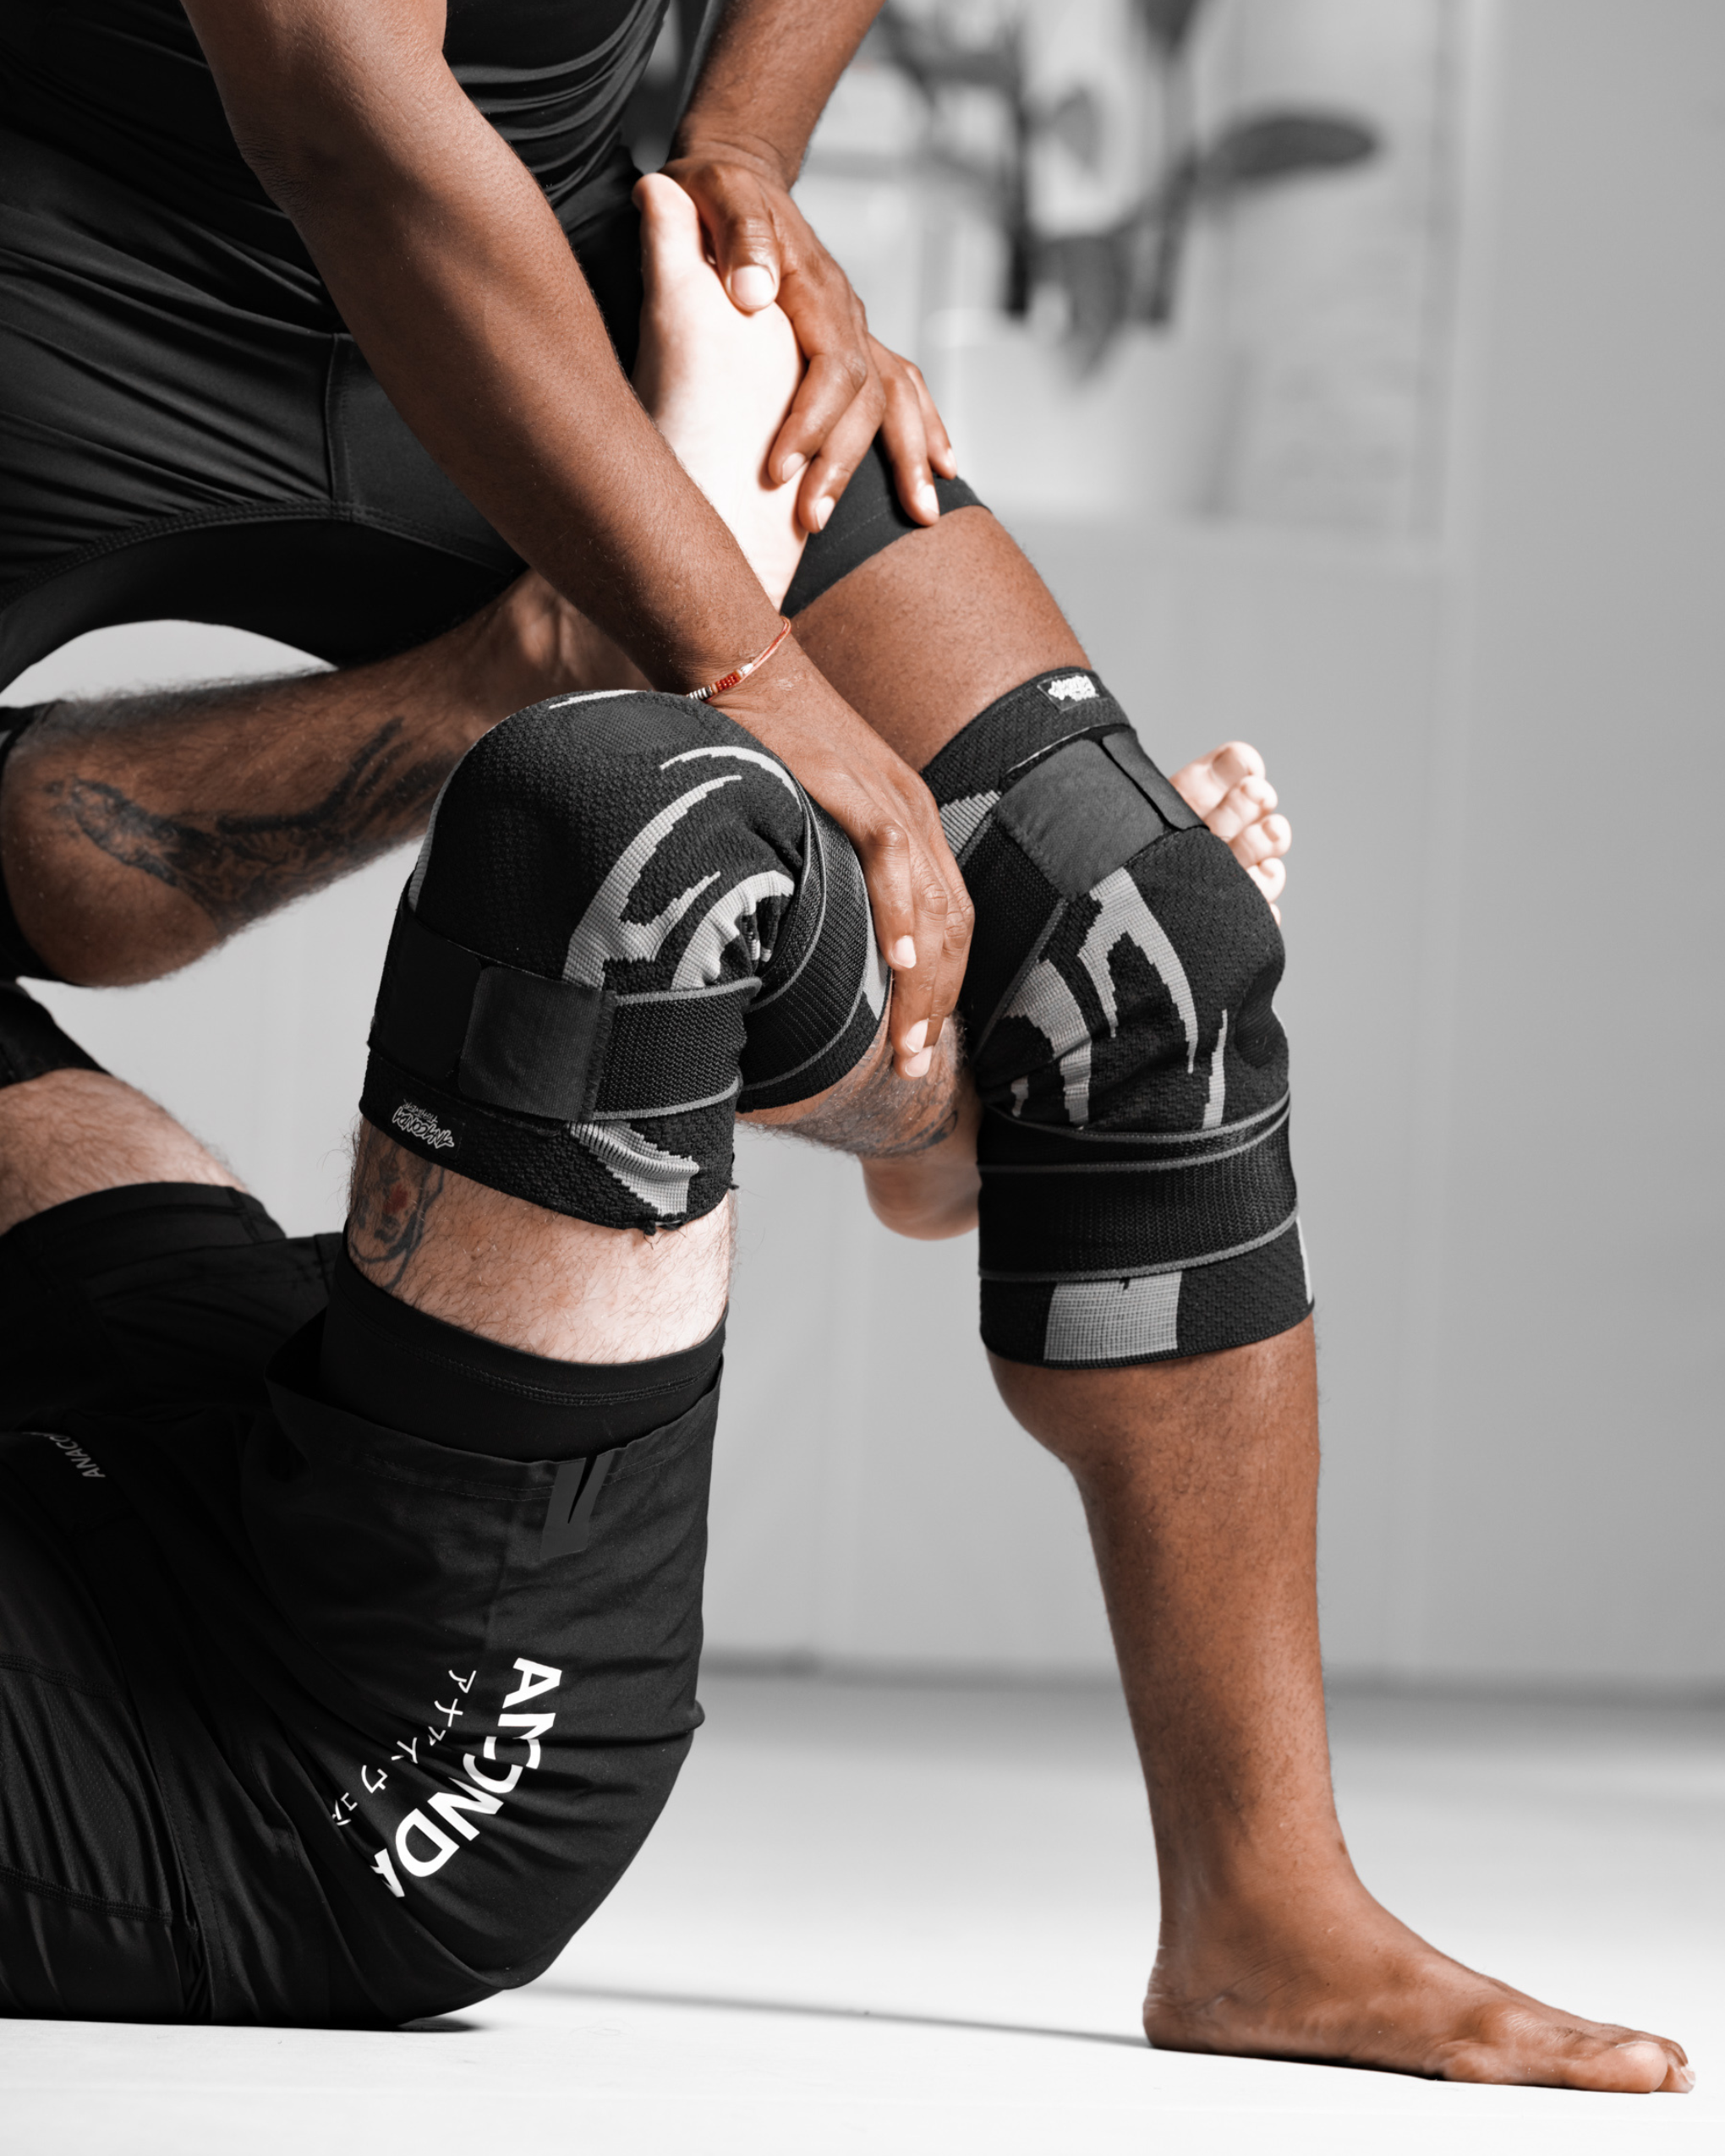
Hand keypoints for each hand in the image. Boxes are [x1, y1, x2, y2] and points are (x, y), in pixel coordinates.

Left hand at [662, 146, 957, 537]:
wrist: (735, 172)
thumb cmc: (714, 191)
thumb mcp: (712, 193)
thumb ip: (734, 234)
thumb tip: (754, 290)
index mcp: (815, 288)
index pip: (831, 366)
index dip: (810, 421)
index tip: (778, 469)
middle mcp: (845, 312)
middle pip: (868, 397)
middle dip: (847, 463)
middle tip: (815, 519)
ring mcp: (854, 328)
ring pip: (897, 398)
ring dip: (908, 458)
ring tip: (923, 515)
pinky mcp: (851, 341)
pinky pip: (901, 390)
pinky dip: (924, 430)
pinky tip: (939, 472)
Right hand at [711, 637, 971, 1075]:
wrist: (736, 659)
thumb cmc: (755, 741)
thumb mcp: (801, 812)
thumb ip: (819, 864)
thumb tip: (799, 934)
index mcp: (910, 822)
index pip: (948, 921)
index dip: (942, 991)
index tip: (914, 1048)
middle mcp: (914, 812)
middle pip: (953, 927)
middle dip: (937, 1007)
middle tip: (911, 1069)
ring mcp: (889, 797)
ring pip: (932, 906)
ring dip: (924, 985)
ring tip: (905, 1044)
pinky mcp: (853, 784)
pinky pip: (891, 860)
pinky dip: (899, 916)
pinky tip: (897, 965)